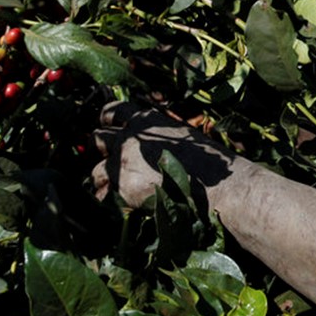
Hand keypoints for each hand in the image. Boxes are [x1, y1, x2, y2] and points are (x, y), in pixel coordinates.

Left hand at [90, 102, 233, 207]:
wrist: (220, 187)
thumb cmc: (210, 163)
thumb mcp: (183, 136)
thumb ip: (159, 135)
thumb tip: (146, 145)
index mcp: (147, 119)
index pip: (112, 110)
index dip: (107, 121)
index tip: (111, 130)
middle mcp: (131, 137)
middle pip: (98, 137)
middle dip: (104, 151)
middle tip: (117, 164)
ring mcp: (124, 161)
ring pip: (96, 169)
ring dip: (104, 178)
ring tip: (118, 189)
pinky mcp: (123, 187)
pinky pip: (102, 194)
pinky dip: (108, 199)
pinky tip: (121, 204)